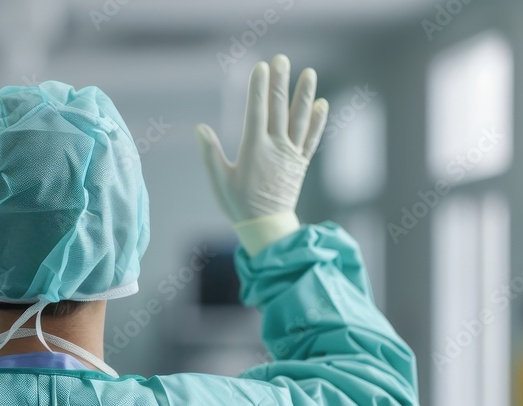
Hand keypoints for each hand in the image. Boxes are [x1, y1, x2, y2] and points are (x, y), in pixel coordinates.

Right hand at [196, 54, 327, 254]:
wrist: (266, 227)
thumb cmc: (238, 205)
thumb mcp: (219, 180)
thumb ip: (210, 154)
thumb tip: (200, 128)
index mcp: (254, 149)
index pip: (256, 111)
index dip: (258, 88)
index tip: (261, 68)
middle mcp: (275, 148)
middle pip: (278, 109)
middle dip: (280, 82)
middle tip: (282, 59)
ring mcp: (291, 155)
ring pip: (299, 119)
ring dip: (304, 95)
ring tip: (309, 73)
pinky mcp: (301, 164)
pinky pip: (311, 139)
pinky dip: (317, 121)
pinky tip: (322, 105)